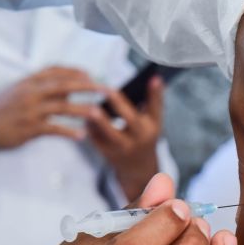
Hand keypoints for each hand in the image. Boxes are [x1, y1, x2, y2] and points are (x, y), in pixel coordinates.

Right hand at [0, 66, 102, 148]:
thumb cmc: (4, 109)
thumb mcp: (21, 92)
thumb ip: (45, 89)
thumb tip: (71, 90)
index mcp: (29, 81)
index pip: (57, 70)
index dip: (76, 72)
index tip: (92, 75)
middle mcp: (31, 92)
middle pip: (65, 85)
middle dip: (88, 87)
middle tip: (106, 90)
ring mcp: (31, 110)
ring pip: (62, 107)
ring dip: (83, 110)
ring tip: (99, 114)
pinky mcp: (30, 128)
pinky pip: (54, 129)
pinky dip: (69, 132)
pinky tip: (81, 135)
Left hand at [87, 76, 162, 200]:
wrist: (138, 167)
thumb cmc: (144, 135)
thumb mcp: (151, 122)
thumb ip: (150, 102)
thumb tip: (150, 78)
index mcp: (153, 126)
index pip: (156, 107)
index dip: (156, 92)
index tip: (154, 77)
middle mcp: (141, 138)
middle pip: (131, 119)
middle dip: (118, 103)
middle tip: (107, 89)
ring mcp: (124, 147)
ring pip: (109, 131)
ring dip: (98, 118)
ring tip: (92, 105)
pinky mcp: (109, 154)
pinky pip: (96, 138)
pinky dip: (90, 126)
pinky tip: (87, 118)